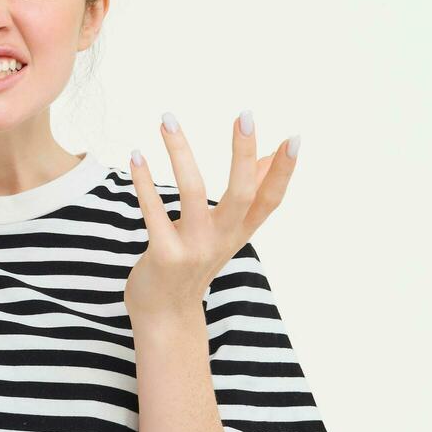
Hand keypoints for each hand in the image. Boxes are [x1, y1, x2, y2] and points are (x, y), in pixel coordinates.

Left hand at [124, 110, 299, 314]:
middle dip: (243, 154)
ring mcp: (194, 248)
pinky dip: (144, 182)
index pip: (270, 199)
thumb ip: (250, 195)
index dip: (284, 172)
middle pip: (242, 194)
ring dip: (180, 152)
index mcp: (239, 231)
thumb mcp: (227, 232)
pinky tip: (136, 155)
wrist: (166, 316)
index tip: (295, 138)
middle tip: (244, 115)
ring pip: (194, 193)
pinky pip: (153, 213)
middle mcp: (222, 239)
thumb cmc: (194, 263)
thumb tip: (274, 155)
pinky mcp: (164, 256)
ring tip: (167, 119)